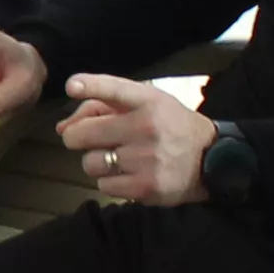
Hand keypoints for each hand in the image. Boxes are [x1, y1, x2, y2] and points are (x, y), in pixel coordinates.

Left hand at [53, 72, 214, 206]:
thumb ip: (103, 106)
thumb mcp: (147, 104)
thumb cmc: (170, 127)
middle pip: (82, 135)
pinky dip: (111, 182)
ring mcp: (145, 159)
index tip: (72, 86)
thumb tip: (62, 128)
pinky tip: (129, 174)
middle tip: (91, 140)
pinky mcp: (145, 186)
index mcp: (148, 101)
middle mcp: (146, 127)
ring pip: (90, 163)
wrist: (211, 160)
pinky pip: (103, 185)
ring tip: (119, 159)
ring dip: (98, 162)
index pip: (114, 89)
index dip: (90, 86)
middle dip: (78, 138)